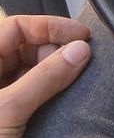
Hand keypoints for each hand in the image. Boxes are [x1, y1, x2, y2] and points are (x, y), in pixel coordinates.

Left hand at [0, 15, 91, 137]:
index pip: (18, 27)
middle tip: (79, 64)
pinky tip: (57, 100)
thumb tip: (79, 51)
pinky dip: (43, 91)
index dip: (51, 27)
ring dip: (50, 72)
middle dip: (54, 51)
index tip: (82, 36)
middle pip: (24, 47)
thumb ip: (45, 78)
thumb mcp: (8, 110)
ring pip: (26, 69)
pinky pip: (24, 91)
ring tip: (70, 83)